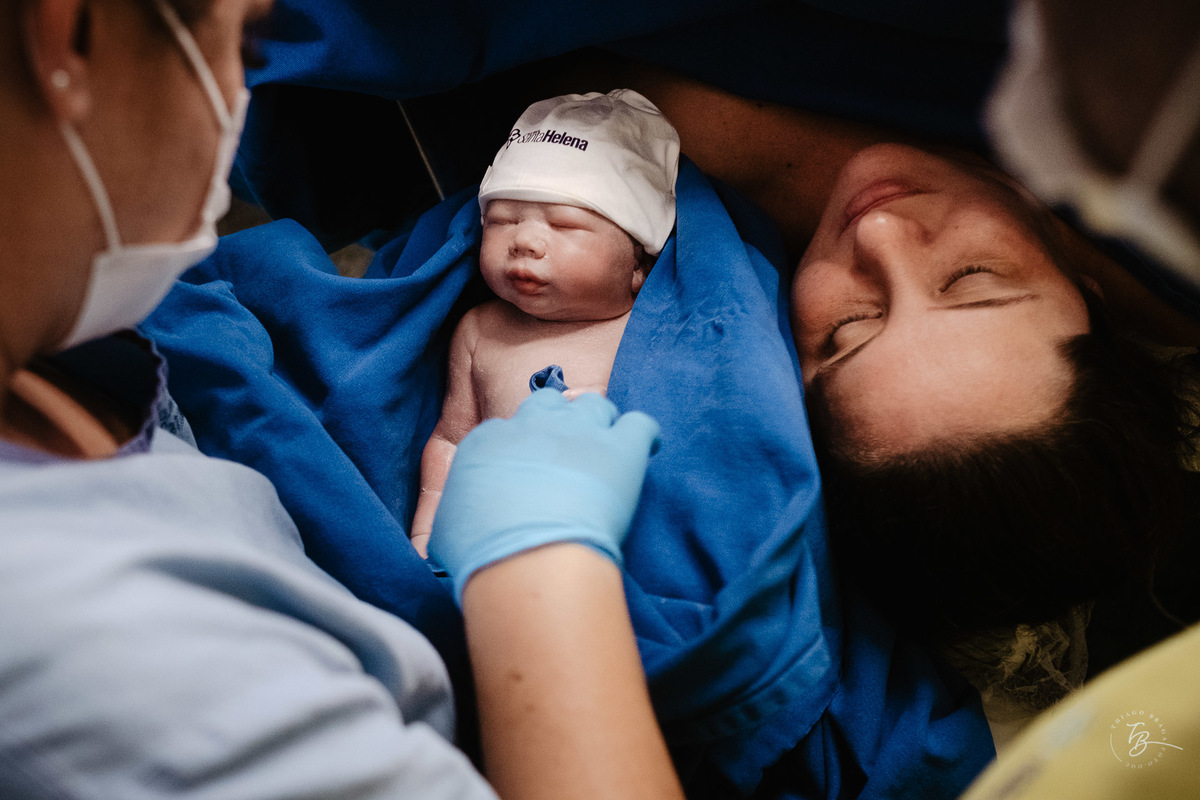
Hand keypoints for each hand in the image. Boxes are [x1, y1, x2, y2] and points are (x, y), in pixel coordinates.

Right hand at [428, 389, 659, 601]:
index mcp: (489, 440)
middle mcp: (534, 425)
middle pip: (547, 405)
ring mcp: (580, 430)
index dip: (515, 450)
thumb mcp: (445, 536)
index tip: (521, 472)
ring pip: (594, 406)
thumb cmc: (480, 549)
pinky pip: (641, 425)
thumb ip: (445, 525)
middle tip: (563, 453)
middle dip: (556, 422)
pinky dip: (643, 437)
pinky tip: (642, 451)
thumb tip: (429, 549)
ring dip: (598, 423)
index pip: (502, 431)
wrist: (530, 555)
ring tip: (602, 448)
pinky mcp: (623, 446)